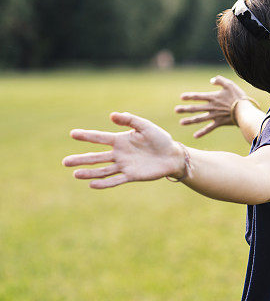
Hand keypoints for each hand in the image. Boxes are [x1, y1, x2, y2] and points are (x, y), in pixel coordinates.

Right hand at [62, 112, 184, 188]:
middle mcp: (119, 154)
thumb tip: (112, 115)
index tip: (73, 134)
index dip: (87, 136)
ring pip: (103, 170)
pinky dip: (104, 183)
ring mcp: (124, 165)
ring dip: (89, 173)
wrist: (173, 156)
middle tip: (65, 161)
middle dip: (81, 159)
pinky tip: (92, 185)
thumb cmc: (160, 139)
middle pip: (96, 157)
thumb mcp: (146, 126)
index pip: (100, 138)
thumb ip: (130, 120)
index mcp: (121, 140)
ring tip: (75, 174)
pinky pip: (115, 180)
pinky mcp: (131, 176)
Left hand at [174, 75, 248, 137]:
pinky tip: (195, 136)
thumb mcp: (230, 84)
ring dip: (190, 120)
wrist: (245, 111)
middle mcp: (211, 107)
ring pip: (200, 119)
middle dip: (185, 109)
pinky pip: (209, 128)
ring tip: (181, 122)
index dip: (190, 96)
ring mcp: (215, 116)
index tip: (182, 97)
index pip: (198, 96)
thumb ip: (220, 80)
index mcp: (213, 97)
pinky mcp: (219, 123)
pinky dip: (202, 132)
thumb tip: (211, 80)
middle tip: (176, 110)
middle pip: (196, 108)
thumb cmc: (238, 97)